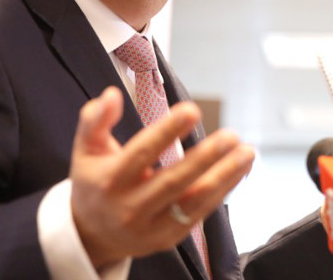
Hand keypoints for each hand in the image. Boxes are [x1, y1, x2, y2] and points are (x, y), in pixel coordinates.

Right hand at [69, 86, 254, 267]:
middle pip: (173, 181)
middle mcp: (130, 207)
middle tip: (230, 135)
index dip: (167, 131)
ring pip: (193, 202)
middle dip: (205, 158)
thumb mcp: (85, 149)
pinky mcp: (170, 237)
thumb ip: (94, 120)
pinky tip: (239, 169)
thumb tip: (111, 94)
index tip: (192, 110)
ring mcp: (152, 227)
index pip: (142, 153)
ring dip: (224, 176)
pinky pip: (201, 213)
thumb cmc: (94, 181)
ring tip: (246, 152)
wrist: (92, 235)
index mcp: (110, 180)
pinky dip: (223, 190)